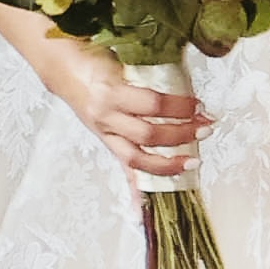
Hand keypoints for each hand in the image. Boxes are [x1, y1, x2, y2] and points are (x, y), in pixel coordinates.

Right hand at [37, 37, 204, 189]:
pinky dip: (135, 189)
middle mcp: (106, 116)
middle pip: (149, 135)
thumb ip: (149, 70)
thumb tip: (184, 78)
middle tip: (206, 126)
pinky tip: (142, 211)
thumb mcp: (122, 58)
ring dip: (168, 164)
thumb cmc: (94, 58)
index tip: (199, 104)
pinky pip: (123, 169)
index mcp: (111, 92)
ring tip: (193, 161)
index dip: (179, 107)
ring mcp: (105, 133)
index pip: (153, 105)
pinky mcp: (105, 142)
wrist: (64, 68)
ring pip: (138, 159)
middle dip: (182, 133)